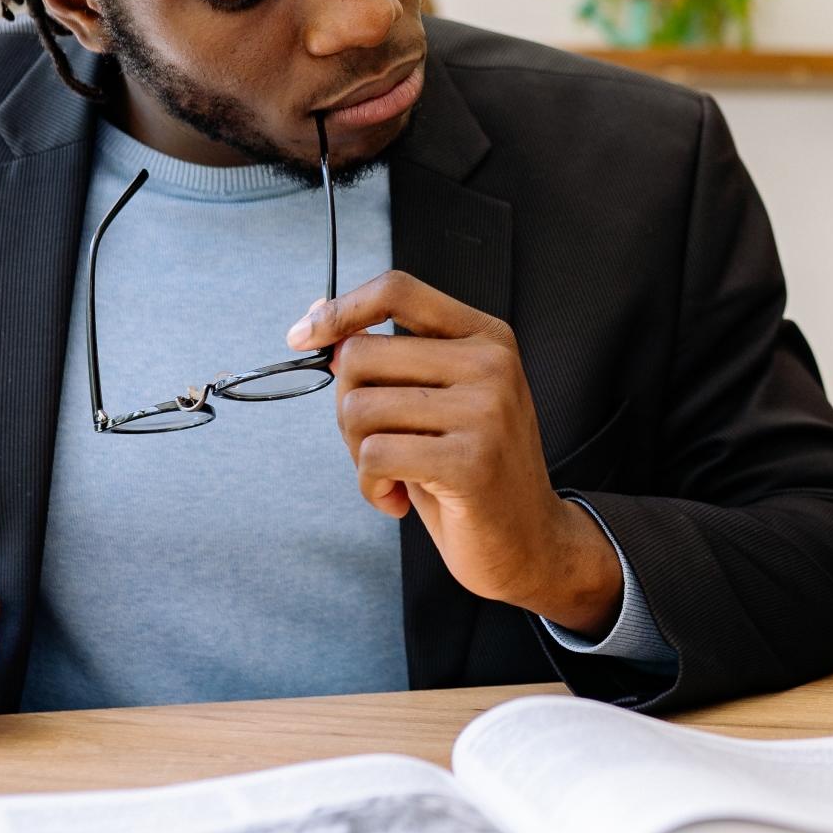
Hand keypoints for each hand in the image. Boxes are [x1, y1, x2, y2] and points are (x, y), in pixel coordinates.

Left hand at [288, 272, 624, 635]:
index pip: (397, 290)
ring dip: (358, 454)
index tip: (303, 336)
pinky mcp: (470, 460)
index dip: (340, 309)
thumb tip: (318, 322)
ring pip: (359, 409)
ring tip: (393, 474)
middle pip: (361, 355)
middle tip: (377, 444)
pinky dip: (370, 486)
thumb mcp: (440, 402)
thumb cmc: (473, 472)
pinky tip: (396, 498)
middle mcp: (491, 364)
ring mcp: (486, 410)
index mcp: (486, 337)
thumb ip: (391, 362)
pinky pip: (374, 456)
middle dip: (347, 408)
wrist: (529, 542)